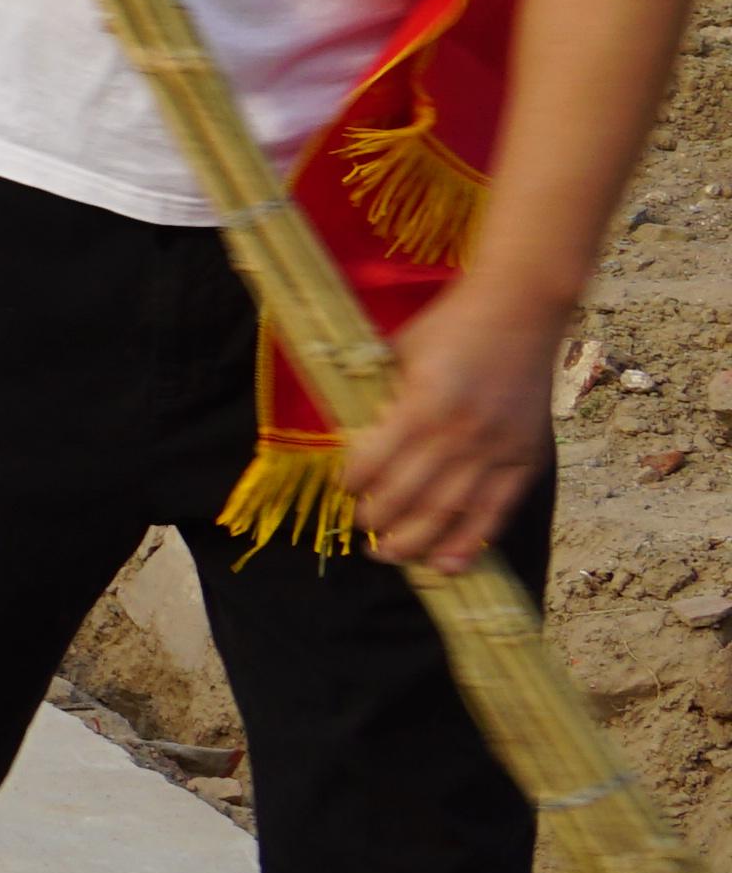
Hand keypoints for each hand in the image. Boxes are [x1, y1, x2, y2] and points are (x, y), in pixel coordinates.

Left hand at [349, 282, 566, 574]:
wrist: (522, 307)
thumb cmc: (452, 325)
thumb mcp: (400, 352)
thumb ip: (384, 397)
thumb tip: (357, 439)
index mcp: (424, 404)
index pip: (377, 462)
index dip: (354, 483)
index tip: (344, 489)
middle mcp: (463, 432)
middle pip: (412, 496)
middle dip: (380, 520)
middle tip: (363, 530)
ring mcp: (499, 448)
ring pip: (452, 512)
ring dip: (417, 542)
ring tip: (391, 555)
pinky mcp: (527, 456)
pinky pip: (497, 510)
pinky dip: (471, 541)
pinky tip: (447, 565)